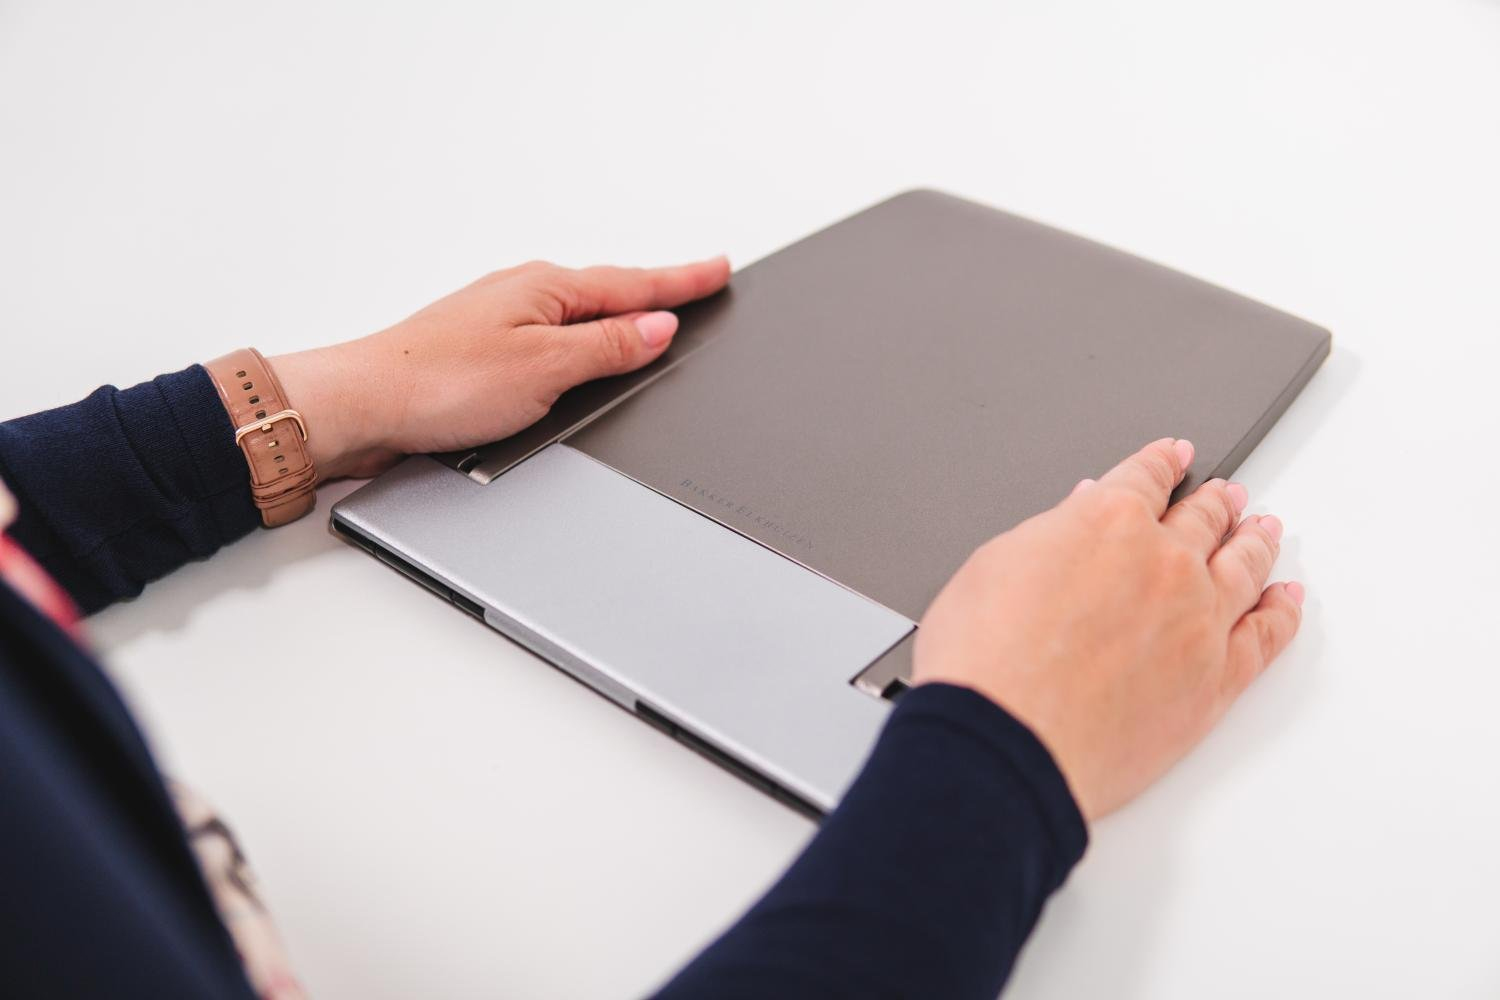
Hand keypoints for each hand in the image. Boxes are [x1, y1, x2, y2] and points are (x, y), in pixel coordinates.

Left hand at [267, 257, 730, 478]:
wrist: (363, 405)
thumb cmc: (438, 381)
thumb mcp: (545, 367)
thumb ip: (608, 347)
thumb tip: (657, 327)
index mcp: (547, 288)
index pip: (635, 284)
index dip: (683, 281)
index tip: (719, 269)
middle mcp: (525, 295)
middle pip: (611, 293)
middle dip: (658, 292)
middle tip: (700, 284)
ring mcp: (502, 320)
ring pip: (581, 316)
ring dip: (620, 318)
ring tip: (657, 316)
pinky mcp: (484, 351)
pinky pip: (555, 338)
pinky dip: (584, 342)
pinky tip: (585, 357)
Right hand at [913, 438, 1303, 820]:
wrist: (1006, 740)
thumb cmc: (984, 661)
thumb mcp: (993, 567)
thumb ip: (1048, 536)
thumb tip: (1075, 520)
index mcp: (1108, 521)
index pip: (1145, 479)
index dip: (1161, 465)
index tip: (1174, 458)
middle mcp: (1165, 562)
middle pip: (1203, 520)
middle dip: (1215, 503)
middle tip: (1228, 496)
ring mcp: (1199, 620)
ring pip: (1243, 567)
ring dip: (1255, 544)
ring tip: (1264, 531)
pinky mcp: (1217, 680)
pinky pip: (1265, 636)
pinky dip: (1281, 613)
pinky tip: (1286, 600)